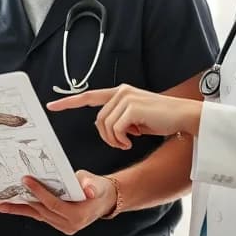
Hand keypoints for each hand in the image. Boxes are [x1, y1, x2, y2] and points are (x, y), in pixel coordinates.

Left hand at [0, 171, 116, 235]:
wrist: (103, 200)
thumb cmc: (98, 189)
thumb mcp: (96, 183)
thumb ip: (90, 184)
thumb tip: (87, 188)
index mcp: (78, 216)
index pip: (54, 204)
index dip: (39, 192)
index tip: (26, 180)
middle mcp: (69, 225)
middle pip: (42, 211)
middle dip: (24, 201)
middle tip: (7, 193)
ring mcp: (63, 227)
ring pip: (38, 216)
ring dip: (20, 210)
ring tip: (3, 205)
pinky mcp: (57, 224)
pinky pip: (40, 217)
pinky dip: (27, 211)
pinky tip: (13, 207)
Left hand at [47, 85, 201, 149]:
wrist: (184, 116)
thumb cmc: (161, 119)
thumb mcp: (136, 117)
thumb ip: (119, 118)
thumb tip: (106, 128)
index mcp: (119, 92)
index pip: (89, 96)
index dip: (69, 101)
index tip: (52, 106)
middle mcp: (120, 92)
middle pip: (98, 120)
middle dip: (107, 136)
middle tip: (123, 143)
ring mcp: (126, 98)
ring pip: (105, 126)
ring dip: (115, 140)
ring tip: (129, 142)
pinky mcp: (132, 108)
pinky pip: (115, 130)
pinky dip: (121, 140)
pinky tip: (133, 141)